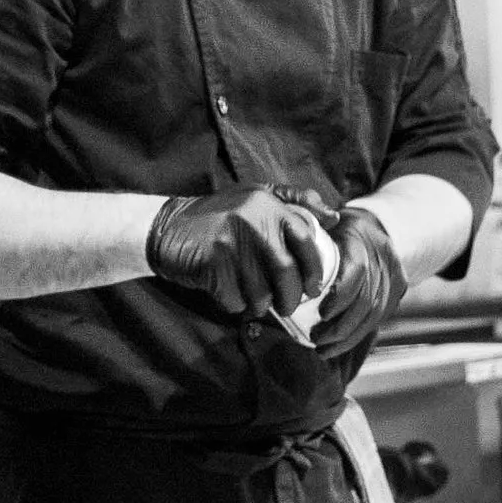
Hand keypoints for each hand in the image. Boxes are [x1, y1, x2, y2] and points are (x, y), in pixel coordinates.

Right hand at [146, 184, 336, 320]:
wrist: (167, 228)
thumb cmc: (219, 215)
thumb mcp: (257, 196)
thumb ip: (296, 202)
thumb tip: (334, 218)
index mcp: (268, 204)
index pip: (306, 241)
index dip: (315, 269)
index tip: (314, 287)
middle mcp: (253, 221)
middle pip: (286, 274)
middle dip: (291, 297)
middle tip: (288, 305)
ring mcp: (231, 243)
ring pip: (262, 292)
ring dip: (262, 305)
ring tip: (257, 301)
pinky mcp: (213, 265)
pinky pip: (236, 300)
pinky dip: (236, 305)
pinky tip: (230, 294)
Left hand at [309, 203, 406, 365]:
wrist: (374, 224)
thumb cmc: (336, 226)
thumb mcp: (321, 224)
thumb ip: (306, 237)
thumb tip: (284, 263)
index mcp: (360, 238)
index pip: (357, 271)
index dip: (341, 296)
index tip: (321, 314)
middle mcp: (383, 258)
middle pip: (367, 300)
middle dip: (340, 326)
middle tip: (315, 339)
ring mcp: (394, 275)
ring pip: (374, 314)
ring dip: (348, 337)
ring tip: (323, 349)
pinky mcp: (398, 290)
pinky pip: (380, 318)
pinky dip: (358, 335)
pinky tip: (338, 346)